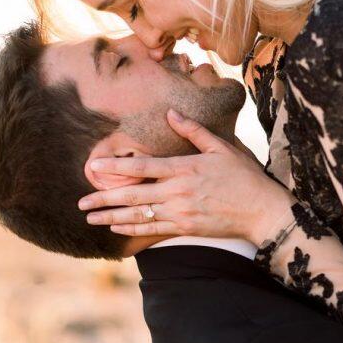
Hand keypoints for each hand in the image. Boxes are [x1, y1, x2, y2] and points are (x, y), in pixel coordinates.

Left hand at [78, 110, 294, 244]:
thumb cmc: (245, 177)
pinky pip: (152, 230)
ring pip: (138, 216)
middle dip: (103, 199)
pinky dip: (132, 229)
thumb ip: (193, 132)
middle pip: (132, 195)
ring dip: (111, 218)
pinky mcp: (185, 228)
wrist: (262, 211)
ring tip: (90, 218)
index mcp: (184, 168)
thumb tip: (171, 113)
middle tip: (80, 201)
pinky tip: (116, 228)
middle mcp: (177, 192)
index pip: (141, 166)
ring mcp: (180, 213)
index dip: (115, 166)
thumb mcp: (222, 148)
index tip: (94, 166)